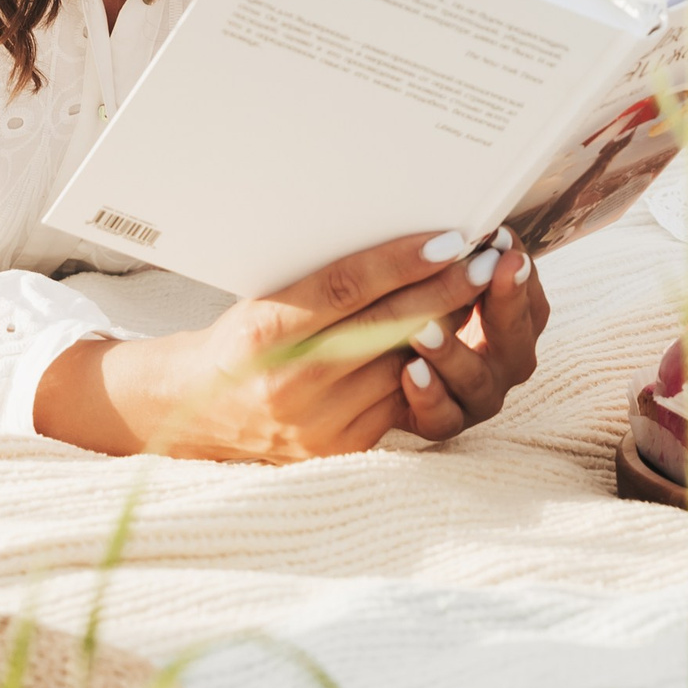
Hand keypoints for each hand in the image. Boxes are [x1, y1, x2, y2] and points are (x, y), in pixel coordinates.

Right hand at [32, 226, 547, 462]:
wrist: (201, 413)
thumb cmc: (240, 341)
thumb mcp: (268, 299)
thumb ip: (328, 284)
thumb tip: (411, 247)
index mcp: (264, 331)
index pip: (347, 289)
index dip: (402, 261)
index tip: (450, 238)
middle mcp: (291, 382)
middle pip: (387, 328)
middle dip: (446, 291)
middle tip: (486, 259)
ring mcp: (320, 423)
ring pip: (404, 366)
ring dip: (449, 328)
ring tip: (479, 292)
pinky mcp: (344, 449)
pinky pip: (401, 401)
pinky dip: (429, 367)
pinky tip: (454, 337)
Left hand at [395, 224, 546, 441]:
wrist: (372, 382)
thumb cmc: (415, 309)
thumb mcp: (439, 282)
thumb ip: (457, 261)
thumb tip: (465, 218)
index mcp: (511, 326)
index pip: (530, 299)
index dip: (519, 270)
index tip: (501, 238)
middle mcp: (502, 364)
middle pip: (517, 339)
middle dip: (507, 301)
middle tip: (494, 266)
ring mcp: (474, 398)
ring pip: (476, 381)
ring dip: (454, 352)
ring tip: (426, 329)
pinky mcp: (440, 423)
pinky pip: (442, 418)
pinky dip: (429, 396)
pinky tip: (410, 372)